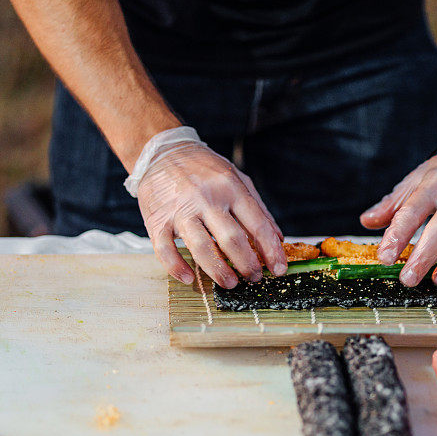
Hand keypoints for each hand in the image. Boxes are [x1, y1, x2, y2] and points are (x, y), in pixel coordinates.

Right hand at [137, 142, 285, 287]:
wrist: (162, 152)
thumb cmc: (204, 169)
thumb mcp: (237, 178)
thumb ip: (258, 209)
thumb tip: (278, 239)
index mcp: (230, 188)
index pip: (257, 225)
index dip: (271, 251)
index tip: (279, 269)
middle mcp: (206, 198)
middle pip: (232, 239)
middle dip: (247, 265)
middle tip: (254, 278)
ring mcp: (180, 210)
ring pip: (202, 248)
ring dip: (219, 272)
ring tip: (231, 283)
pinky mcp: (157, 220)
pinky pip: (165, 250)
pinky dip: (177, 268)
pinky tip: (190, 278)